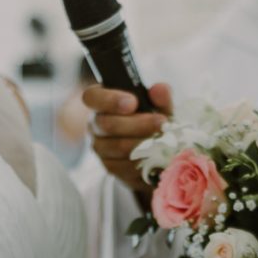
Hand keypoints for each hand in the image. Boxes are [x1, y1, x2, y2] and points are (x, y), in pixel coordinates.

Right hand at [83, 83, 172, 200]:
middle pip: (107, 124)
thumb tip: (160, 89)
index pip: (92, 97)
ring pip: (118, 147)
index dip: (110, 99)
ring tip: (165, 140)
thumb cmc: (152, 120)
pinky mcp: (110, 167)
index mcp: (101, 102)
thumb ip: (161, 97)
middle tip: (161, 122)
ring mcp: (100, 148)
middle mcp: (95, 125)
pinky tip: (158, 156)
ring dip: (144, 144)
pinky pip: (124, 166)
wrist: (155, 152)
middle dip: (137, 124)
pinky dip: (144, 161)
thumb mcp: (160, 106)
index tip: (133, 102)